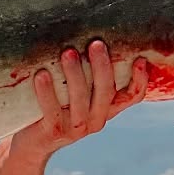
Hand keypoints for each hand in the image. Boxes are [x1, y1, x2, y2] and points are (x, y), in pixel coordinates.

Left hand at [19, 40, 149, 155]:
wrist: (33, 143)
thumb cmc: (56, 106)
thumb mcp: (77, 93)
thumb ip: (88, 74)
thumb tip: (91, 31)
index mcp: (107, 109)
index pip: (132, 97)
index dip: (140, 80)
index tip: (140, 59)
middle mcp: (96, 120)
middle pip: (106, 92)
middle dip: (102, 67)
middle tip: (96, 44)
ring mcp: (75, 129)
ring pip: (80, 100)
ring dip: (75, 75)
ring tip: (68, 52)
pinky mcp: (53, 132)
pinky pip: (51, 110)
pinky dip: (46, 92)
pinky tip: (41, 74)